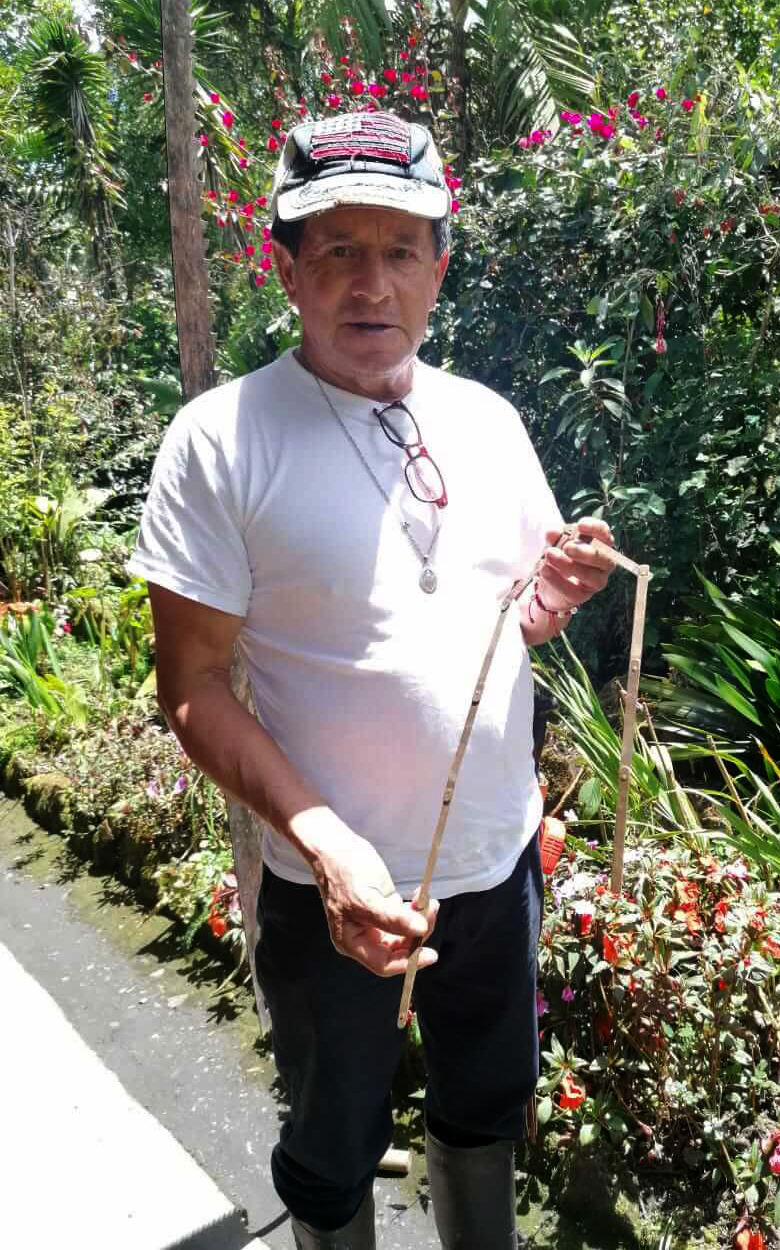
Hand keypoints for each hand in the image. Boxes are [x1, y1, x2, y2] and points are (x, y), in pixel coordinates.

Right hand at [295, 809, 438, 976]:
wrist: (336, 845)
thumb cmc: (343, 872)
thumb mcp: (366, 898)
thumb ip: (392, 918)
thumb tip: (419, 931)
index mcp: (352, 941)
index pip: (383, 963)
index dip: (408, 961)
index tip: (430, 954)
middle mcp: (364, 936)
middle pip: (398, 949)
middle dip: (417, 934)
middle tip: (431, 911)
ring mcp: (375, 922)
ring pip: (405, 932)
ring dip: (420, 920)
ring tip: (429, 900)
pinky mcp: (385, 908)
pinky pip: (405, 917)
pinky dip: (416, 910)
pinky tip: (419, 896)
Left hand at [536, 517, 615, 611]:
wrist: (550, 583)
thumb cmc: (561, 556)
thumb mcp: (557, 543)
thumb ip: (556, 537)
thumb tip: (551, 532)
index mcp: (601, 545)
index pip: (604, 534)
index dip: (595, 529)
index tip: (580, 525)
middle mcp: (604, 564)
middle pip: (602, 557)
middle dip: (584, 551)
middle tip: (567, 547)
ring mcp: (595, 581)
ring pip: (590, 575)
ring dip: (568, 565)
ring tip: (549, 555)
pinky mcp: (582, 596)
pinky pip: (572, 590)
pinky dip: (557, 580)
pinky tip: (544, 569)